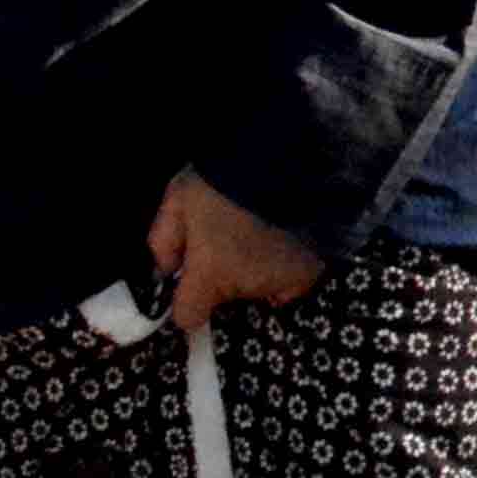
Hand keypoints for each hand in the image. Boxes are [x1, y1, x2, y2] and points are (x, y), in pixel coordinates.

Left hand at [148, 169, 323, 332]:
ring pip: (260, 288)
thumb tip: (164, 271)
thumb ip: (164, 240)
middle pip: (229, 296)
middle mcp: (248, 287)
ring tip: (259, 231)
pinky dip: (286, 267)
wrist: (288, 159)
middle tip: (229, 236)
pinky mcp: (313, 272)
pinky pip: (292, 282)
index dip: (187, 300)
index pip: (188, 317)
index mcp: (211, 273)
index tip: (192, 281)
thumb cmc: (225, 178)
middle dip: (225, 275)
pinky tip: (284, 238)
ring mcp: (285, 283)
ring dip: (256, 269)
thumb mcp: (179, 197)